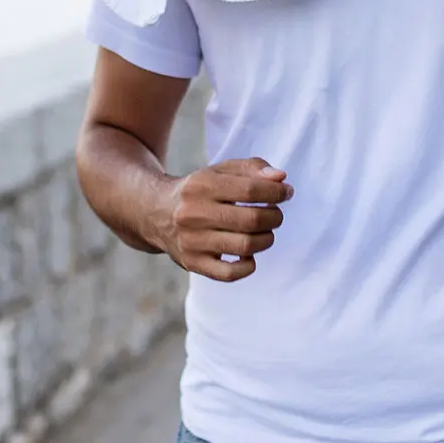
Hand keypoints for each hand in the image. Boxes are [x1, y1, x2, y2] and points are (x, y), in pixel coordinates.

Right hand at [154, 157, 292, 282]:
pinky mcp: (192, 263)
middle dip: (274, 216)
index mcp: (202, 184)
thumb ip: (252, 168)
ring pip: (245, 246)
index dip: (276, 192)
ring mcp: (192, 241)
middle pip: (251, 219)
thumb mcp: (219, 171)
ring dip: (266, 239)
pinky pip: (229, 274)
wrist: (156, 212)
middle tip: (276, 214)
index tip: (286, 192)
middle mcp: (193, 213)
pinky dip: (248, 266)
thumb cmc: (199, 190)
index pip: (250, 189)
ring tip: (266, 232)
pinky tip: (249, 254)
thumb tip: (281, 179)